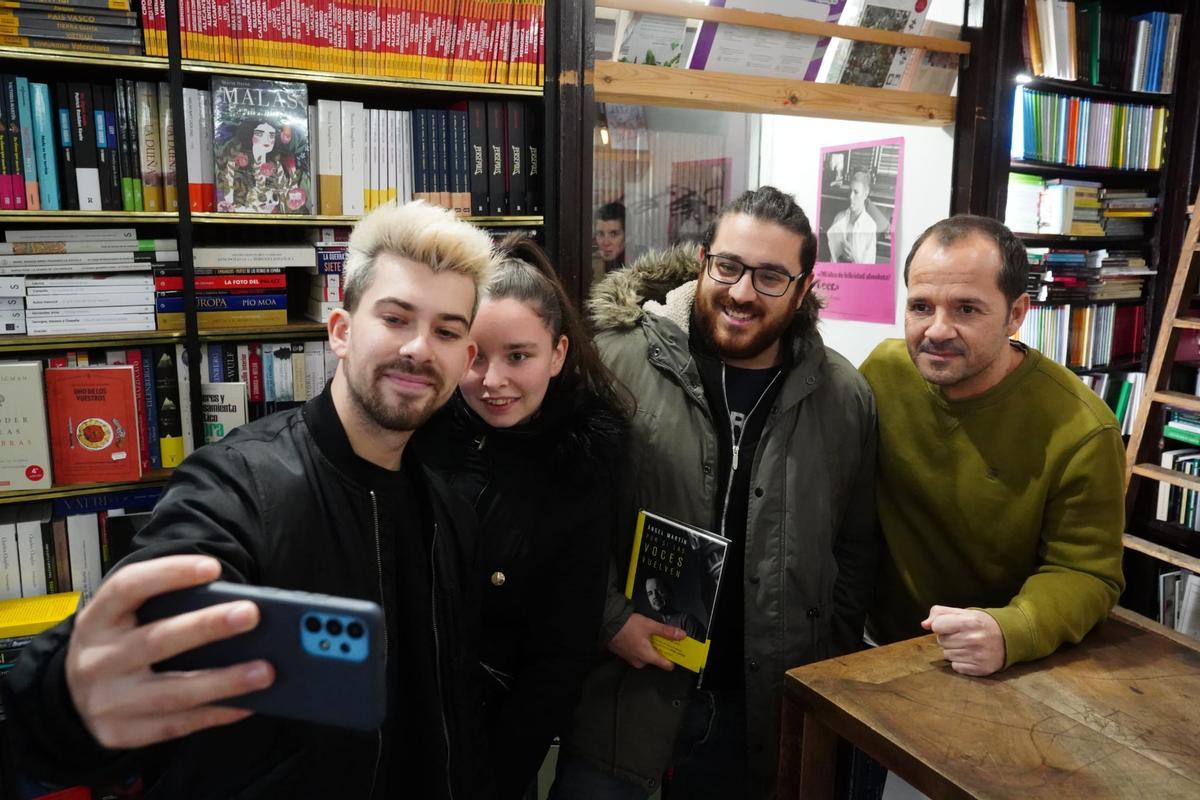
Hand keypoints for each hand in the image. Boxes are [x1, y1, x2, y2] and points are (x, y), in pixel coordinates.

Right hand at [66, 555, 275, 748]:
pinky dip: (215, 713)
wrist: (73, 694)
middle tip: (251, 614)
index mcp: (98, 619)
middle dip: (207, 626)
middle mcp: (96, 659)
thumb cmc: (120, 642)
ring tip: (265, 670)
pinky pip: (175, 725)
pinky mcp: (119, 733)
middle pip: (156, 640)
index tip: (213, 567)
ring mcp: (105, 701)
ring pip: (171, 692)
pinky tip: (248, 703)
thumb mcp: (127, 618)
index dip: (169, 574)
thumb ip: (167, 608)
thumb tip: (235, 606)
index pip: (128, 587)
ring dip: (223, 681)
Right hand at [606, 612, 685, 670]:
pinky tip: (639, 635)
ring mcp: (631, 658)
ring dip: (650, 646)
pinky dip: (641, 645)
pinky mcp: (625, 654)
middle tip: (662, 638)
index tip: (678, 652)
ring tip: (649, 634)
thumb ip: (666, 631)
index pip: (667, 665)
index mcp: (647, 656)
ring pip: (646, 655)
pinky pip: (638, 652)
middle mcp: (639, 661)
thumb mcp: (650, 625)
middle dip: (661, 648)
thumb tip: (680, 635)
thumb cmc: (625, 626)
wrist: (607, 624)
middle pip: (657, 659)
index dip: (674, 658)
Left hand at [921, 605, 1005, 676]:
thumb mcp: (964, 612)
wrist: (1010, 638)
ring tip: (968, 645)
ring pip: (947, 655)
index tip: (951, 625)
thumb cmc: (981, 623)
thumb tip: (924, 624)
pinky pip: (956, 667)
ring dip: (954, 650)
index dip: (941, 625)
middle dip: (948, 638)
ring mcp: (977, 655)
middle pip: (941, 641)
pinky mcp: (980, 669)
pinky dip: (961, 662)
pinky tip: (972, 655)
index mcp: (969, 622)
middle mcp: (973, 639)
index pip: (937, 626)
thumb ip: (940, 613)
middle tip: (963, 635)